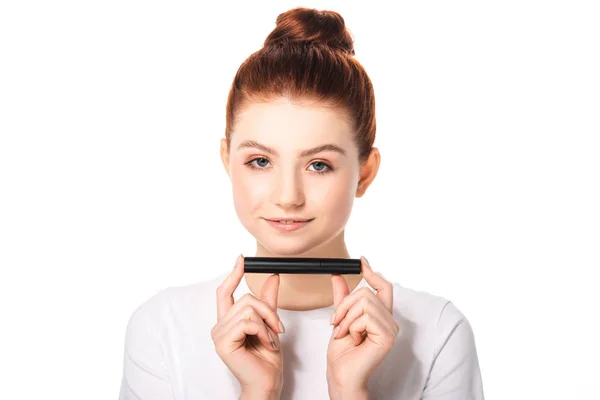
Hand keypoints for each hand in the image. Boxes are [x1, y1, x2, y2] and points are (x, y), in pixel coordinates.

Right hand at [211, 254, 284, 395]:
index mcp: (227, 321)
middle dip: (268, 310)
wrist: (267, 381)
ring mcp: (219, 334)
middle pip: (246, 298)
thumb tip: (273, 277)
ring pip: (249, 309)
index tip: (242, 259)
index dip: (233, 274)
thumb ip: (269, 301)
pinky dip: (263, 331)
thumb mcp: (269, 323)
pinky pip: (248, 322)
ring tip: (270, 338)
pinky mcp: (223, 342)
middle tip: (277, 328)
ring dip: (267, 323)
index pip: (225, 291)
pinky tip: (266, 343)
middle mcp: (219, 326)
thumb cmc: (266, 357)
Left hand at [326, 256, 398, 393]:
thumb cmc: (342, 353)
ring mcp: (390, 328)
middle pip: (366, 292)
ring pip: (364, 302)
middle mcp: (389, 320)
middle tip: (336, 323)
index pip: (382, 287)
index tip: (361, 261)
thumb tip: (337, 276)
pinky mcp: (387, 336)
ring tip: (344, 333)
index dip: (372, 272)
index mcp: (380, 315)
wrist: (341, 375)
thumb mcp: (340, 319)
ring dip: (347, 318)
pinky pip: (365, 317)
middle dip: (345, 305)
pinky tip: (354, 339)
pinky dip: (352, 326)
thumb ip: (342, 298)